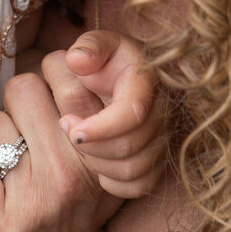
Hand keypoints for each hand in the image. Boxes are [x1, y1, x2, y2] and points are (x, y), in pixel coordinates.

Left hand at [0, 73, 118, 231]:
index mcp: (100, 151)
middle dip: (15, 108)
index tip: (46, 102)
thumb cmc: (73, 213)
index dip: (48, 75)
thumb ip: (86, 113)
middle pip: (21, 88)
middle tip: (21, 138)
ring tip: (4, 171)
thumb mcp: (99, 167)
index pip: (62, 70)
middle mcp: (71, 174)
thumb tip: (60, 51)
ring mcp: (33, 202)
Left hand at [42, 29, 166, 198]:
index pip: (132, 113)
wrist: (129, 80)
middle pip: (131, 147)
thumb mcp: (100, 45)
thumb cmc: (109, 62)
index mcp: (148, 83)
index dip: (100, 127)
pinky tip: (96, 165)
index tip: (68, 125)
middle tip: (66, 129)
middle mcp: (163, 114)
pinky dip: (114, 182)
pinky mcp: (159, 161)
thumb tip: (76, 61)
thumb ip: (89, 46)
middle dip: (92, 145)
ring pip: (134, 170)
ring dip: (98, 164)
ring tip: (79, 145)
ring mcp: (164, 139)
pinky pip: (139, 186)